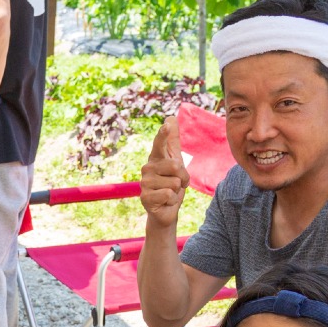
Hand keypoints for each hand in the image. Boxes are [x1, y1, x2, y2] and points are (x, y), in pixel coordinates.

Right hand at [140, 115, 189, 229]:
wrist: (166, 209)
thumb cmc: (171, 183)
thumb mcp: (175, 162)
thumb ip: (172, 141)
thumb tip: (171, 117)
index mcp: (156, 158)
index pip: (160, 143)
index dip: (163, 135)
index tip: (167, 126)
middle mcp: (147, 168)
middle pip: (176, 166)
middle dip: (183, 178)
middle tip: (176, 184)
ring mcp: (145, 183)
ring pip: (174, 182)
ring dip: (177, 191)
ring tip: (169, 193)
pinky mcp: (145, 198)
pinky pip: (169, 195)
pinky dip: (172, 200)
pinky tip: (165, 201)